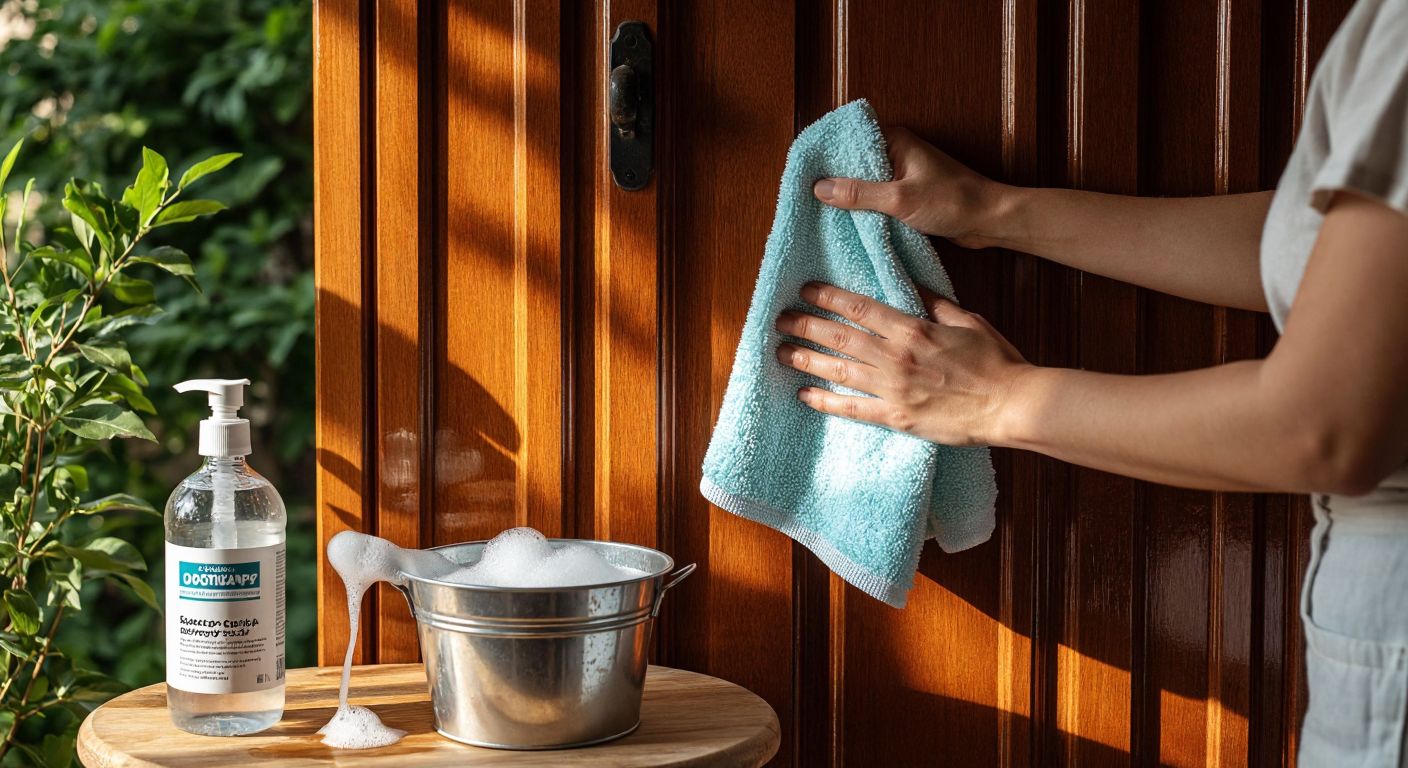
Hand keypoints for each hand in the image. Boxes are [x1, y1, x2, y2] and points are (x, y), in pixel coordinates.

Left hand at [775, 282, 1028, 446]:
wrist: (1010, 404)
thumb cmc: (995, 361)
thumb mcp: (967, 320)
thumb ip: (935, 303)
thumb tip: (912, 287)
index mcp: (911, 329)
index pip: (858, 308)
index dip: (827, 297)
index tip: (805, 291)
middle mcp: (895, 357)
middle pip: (839, 337)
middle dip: (805, 326)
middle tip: (779, 320)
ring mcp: (893, 388)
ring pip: (839, 370)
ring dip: (806, 360)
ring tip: (780, 352)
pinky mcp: (896, 417)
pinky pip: (852, 409)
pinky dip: (826, 402)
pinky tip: (804, 395)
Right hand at [813, 127, 1003, 247]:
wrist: (989, 220)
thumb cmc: (952, 201)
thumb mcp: (899, 199)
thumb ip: (859, 194)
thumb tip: (819, 188)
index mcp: (894, 140)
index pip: (850, 140)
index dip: (825, 155)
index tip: (800, 172)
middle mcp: (895, 152)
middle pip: (853, 163)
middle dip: (831, 180)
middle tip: (802, 198)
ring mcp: (900, 174)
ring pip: (863, 184)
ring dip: (847, 199)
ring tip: (816, 213)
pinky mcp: (905, 195)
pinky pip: (875, 200)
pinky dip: (862, 210)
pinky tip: (844, 224)